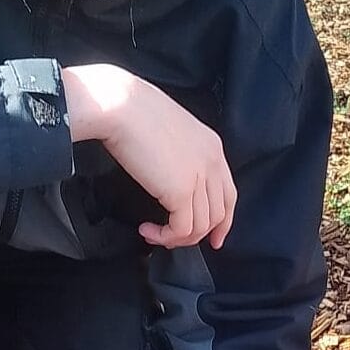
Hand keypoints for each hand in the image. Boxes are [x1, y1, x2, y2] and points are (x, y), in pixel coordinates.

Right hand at [62, 63, 236, 249]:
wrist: (120, 107)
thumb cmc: (134, 113)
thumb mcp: (171, 133)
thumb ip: (180, 157)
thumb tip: (170, 181)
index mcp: (212, 147)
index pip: (229, 193)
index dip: (223, 220)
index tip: (214, 238)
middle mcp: (212, 163)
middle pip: (218, 213)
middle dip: (199, 235)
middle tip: (175, 241)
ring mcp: (199, 177)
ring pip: (201, 226)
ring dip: (177, 238)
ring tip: (154, 234)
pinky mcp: (181, 192)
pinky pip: (182, 230)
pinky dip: (165, 238)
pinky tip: (147, 230)